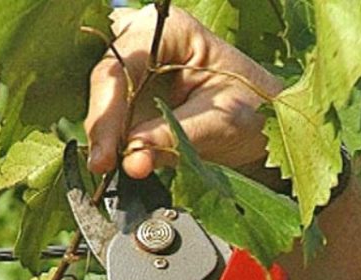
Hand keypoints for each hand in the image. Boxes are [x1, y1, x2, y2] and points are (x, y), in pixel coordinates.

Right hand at [86, 6, 282, 178]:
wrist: (260, 123)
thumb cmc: (252, 109)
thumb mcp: (221, 123)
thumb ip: (174, 138)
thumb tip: (131, 159)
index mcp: (171, 29)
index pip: (122, 66)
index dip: (107, 110)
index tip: (105, 154)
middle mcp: (145, 41)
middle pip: (104, 80)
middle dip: (100, 125)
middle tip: (102, 165)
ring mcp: (134, 68)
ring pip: (100, 100)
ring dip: (102, 136)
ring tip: (108, 167)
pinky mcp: (129, 96)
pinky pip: (107, 117)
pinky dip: (109, 141)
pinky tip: (112, 161)